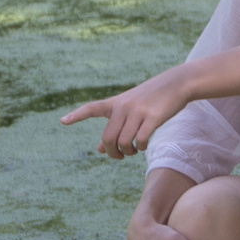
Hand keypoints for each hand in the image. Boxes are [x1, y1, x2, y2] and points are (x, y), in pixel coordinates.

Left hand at [62, 76, 186, 158]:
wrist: (177, 84)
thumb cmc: (151, 99)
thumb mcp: (130, 110)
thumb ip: (115, 128)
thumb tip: (99, 150)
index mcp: (116, 103)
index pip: (92, 108)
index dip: (77, 116)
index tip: (62, 121)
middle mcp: (123, 106)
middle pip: (108, 138)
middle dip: (112, 152)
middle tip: (120, 156)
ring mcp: (138, 111)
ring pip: (124, 141)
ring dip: (128, 151)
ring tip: (134, 150)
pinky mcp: (153, 117)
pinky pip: (140, 140)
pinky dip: (141, 147)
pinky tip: (143, 145)